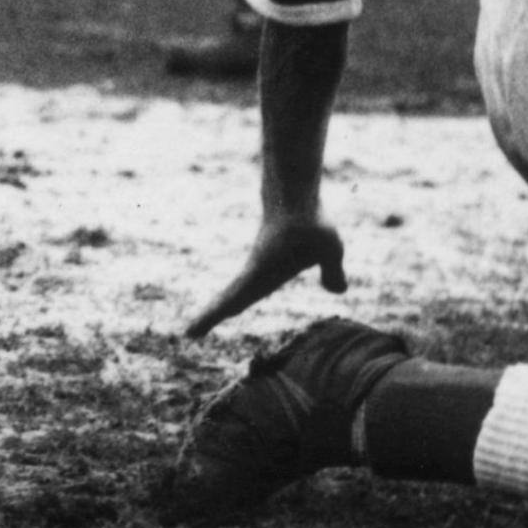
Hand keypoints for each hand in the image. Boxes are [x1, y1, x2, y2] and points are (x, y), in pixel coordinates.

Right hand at [179, 212, 347, 339]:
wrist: (292, 193)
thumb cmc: (310, 222)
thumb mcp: (330, 248)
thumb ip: (333, 271)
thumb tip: (338, 290)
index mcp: (261, 272)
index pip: (234, 299)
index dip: (213, 315)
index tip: (190, 330)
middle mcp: (255, 270)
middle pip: (229, 298)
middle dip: (211, 316)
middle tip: (189, 333)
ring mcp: (258, 264)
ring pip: (236, 291)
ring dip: (222, 307)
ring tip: (205, 324)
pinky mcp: (264, 258)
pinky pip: (248, 281)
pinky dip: (237, 296)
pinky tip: (238, 303)